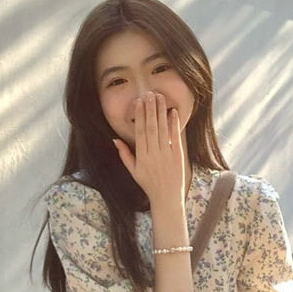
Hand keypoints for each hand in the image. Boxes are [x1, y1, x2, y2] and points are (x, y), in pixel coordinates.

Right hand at [112, 91, 184, 209]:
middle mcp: (153, 154)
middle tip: (149, 94)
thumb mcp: (133, 171)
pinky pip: (175, 137)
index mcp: (141, 157)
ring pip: (162, 129)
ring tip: (160, 97)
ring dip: (161, 112)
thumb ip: (124, 155)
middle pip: (151, 127)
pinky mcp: (178, 156)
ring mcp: (166, 154)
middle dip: (150, 109)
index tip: (139, 102)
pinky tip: (173, 112)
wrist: (166, 198)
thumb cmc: (149, 184)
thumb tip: (115, 139)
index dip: (139, 116)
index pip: (140, 131)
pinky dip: (174, 124)